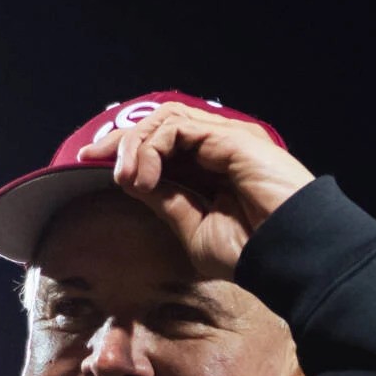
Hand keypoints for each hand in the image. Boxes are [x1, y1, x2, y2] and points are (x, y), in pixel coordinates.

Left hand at [73, 101, 314, 278]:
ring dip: (135, 146)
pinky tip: (145, 178)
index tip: (89, 164)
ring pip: (164, 120)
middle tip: (91, 158)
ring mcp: (224, 138)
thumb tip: (130, 179)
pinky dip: (151, 148)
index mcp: (210, 169)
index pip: (161, 144)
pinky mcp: (228, 136)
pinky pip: (175, 127)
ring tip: (126, 179)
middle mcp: (217, 147)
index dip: (125, 149)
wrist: (286, 255)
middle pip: (158, 124)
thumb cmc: (249, 251)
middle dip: (120, 139)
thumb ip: (164, 200)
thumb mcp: (192, 228)